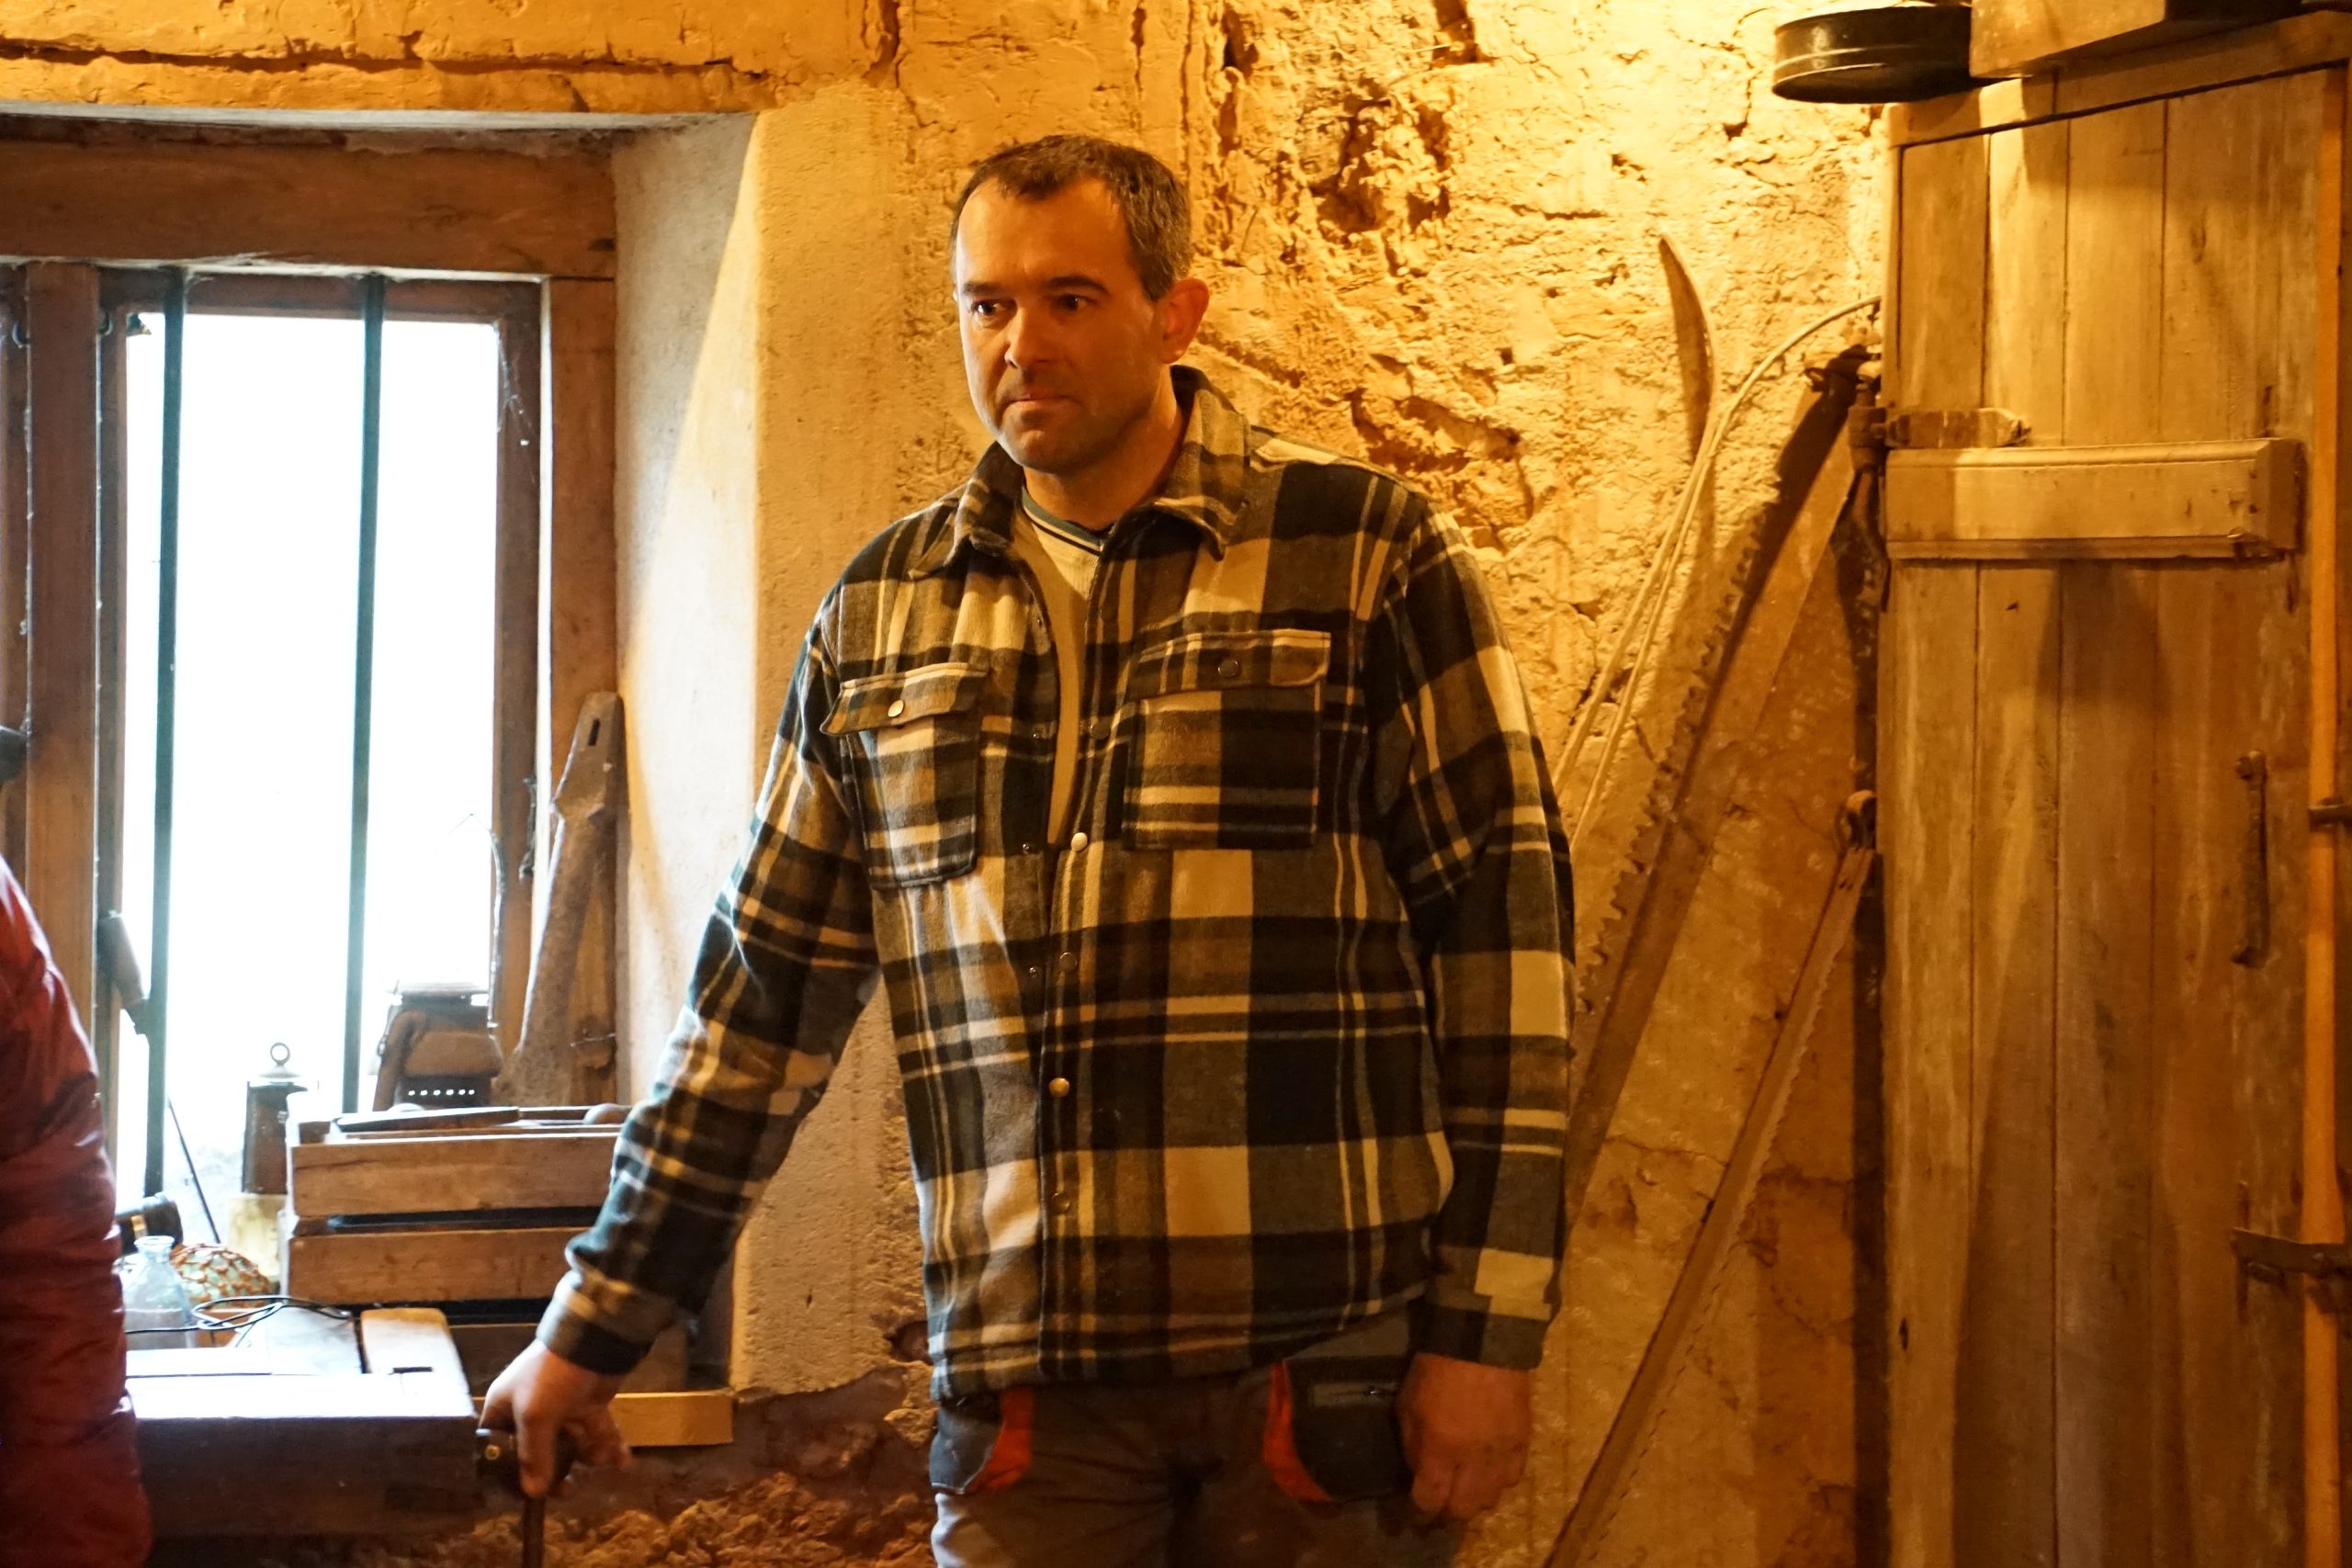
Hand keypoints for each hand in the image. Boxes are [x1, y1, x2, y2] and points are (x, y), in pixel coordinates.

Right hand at [480, 1339, 631, 1497]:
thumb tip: (533, 1493)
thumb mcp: (535, 1416)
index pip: (497, 1447)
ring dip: (586, 1457)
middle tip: (567, 1491)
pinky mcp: (588, 1405)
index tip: (521, 1494)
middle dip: (554, 1471)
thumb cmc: (552, 1377)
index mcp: (505, 1408)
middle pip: (537, 1451)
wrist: (595, 1340)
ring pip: (570, 1444)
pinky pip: (595, 1432)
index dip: (506, 1471)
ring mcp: (562, 1408)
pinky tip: (622, 1461)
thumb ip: (534, 1456)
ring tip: (599, 1461)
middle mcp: (531, 1410)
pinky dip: (609, 1446)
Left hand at [1398, 1352, 1530, 1522]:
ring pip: (1492, 1498)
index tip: (1415, 1516)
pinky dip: (1500, 1482)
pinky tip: (1489, 1474)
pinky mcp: (1523, 1439)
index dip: (1421, 1514)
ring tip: (1465, 1490)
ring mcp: (1502, 1451)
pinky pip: (1514, 1476)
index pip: (1431, 1500)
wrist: (1481, 1337)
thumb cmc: (1435, 1368)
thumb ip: (1412, 1444)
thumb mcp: (1408, 1404)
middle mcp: (1473, 1459)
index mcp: (1440, 1449)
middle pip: (1464, 1509)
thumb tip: (1419, 1473)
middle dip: (1448, 1514)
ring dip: (1475, 1500)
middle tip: (1440, 1507)